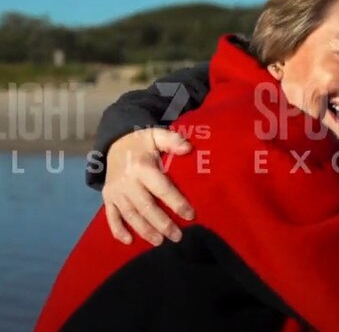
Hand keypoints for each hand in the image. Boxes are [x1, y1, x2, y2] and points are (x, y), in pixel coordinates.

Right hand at [102, 128, 195, 245]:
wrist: (114, 143)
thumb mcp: (157, 135)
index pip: (162, 189)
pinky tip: (128, 242)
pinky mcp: (107, 198)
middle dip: (162, 224)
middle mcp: (127, 182)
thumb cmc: (142, 143)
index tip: (191, 215)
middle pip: (146, 207)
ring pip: (130, 215)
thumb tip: (188, 148)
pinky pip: (111, 217)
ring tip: (159, 242)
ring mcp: (116, 192)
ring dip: (144, 231)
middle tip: (177, 236)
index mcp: (142, 167)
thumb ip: (172, 140)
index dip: (177, 203)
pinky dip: (118, 230)